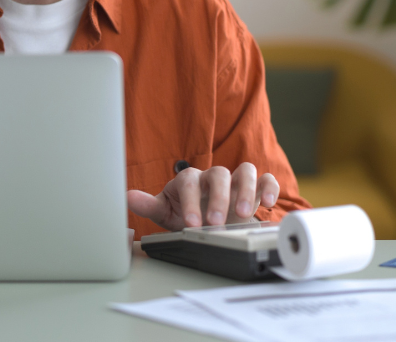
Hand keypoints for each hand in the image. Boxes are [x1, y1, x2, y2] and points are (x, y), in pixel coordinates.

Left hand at [126, 163, 278, 230]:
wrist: (207, 220)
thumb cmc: (185, 213)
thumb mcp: (166, 212)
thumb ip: (149, 205)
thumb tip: (126, 197)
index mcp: (189, 180)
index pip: (188, 181)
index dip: (190, 201)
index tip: (192, 224)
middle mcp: (213, 177)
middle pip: (218, 174)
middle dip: (218, 199)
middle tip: (215, 223)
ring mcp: (235, 180)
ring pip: (245, 171)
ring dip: (246, 191)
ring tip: (244, 215)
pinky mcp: (254, 188)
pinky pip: (266, 179)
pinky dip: (269, 187)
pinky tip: (269, 205)